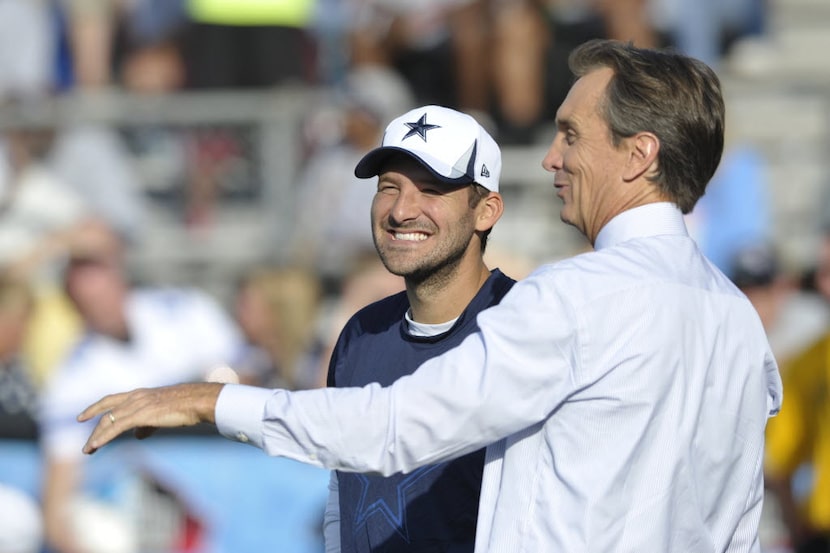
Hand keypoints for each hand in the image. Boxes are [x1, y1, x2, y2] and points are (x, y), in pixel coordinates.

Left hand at [77, 383, 224, 453]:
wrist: (197, 401)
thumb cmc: (186, 406)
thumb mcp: (163, 413)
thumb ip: (147, 424)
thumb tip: (137, 436)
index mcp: (140, 394)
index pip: (112, 400)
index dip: (95, 408)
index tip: (82, 417)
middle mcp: (135, 397)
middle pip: (107, 412)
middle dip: (94, 428)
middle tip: (87, 446)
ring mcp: (137, 405)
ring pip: (109, 421)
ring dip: (96, 437)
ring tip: (88, 450)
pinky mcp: (140, 415)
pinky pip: (116, 428)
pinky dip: (103, 437)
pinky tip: (95, 446)